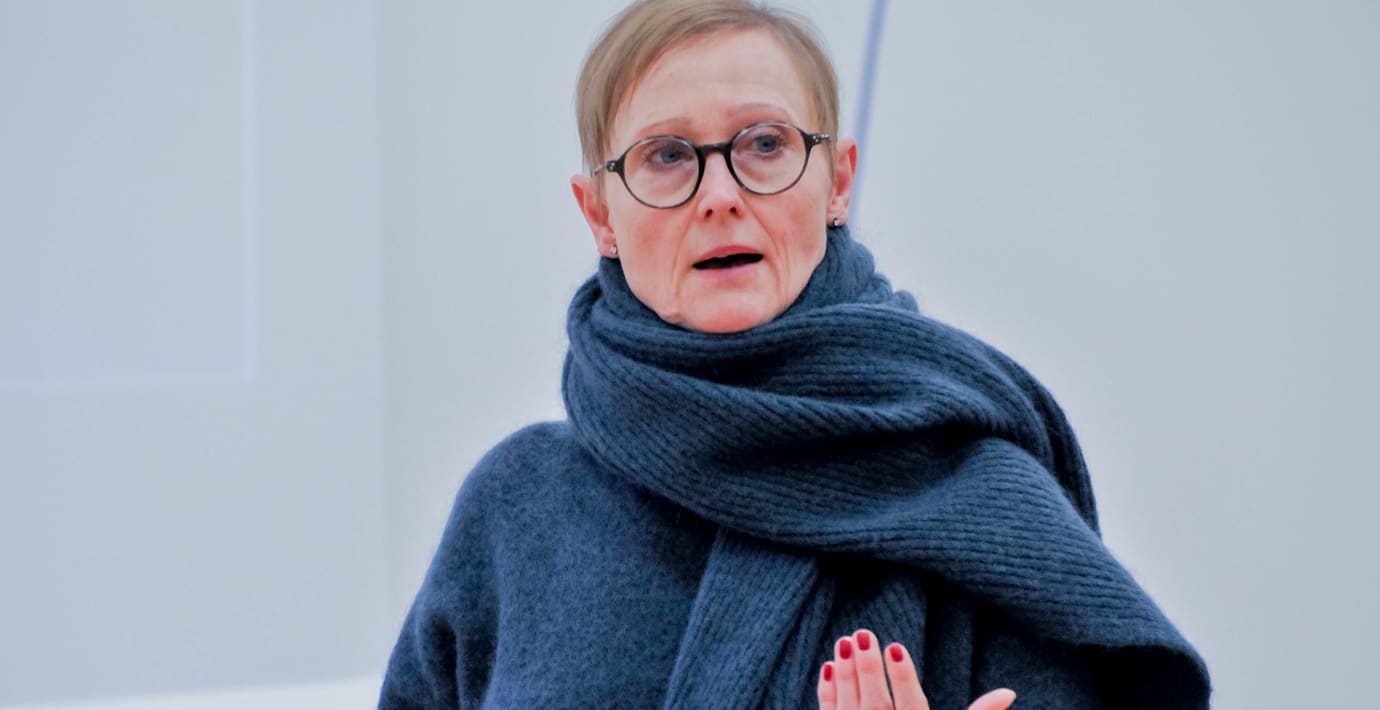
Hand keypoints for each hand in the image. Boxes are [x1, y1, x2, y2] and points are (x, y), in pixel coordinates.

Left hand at [817, 629, 1015, 709]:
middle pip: (876, 705)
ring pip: (849, 708)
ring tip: (844, 640)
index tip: (894, 646)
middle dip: (868, 670)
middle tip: (861, 634)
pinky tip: (828, 666)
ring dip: (846, 675)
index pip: (911, 707)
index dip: (903, 678)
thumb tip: (1009, 693)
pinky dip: (828, 693)